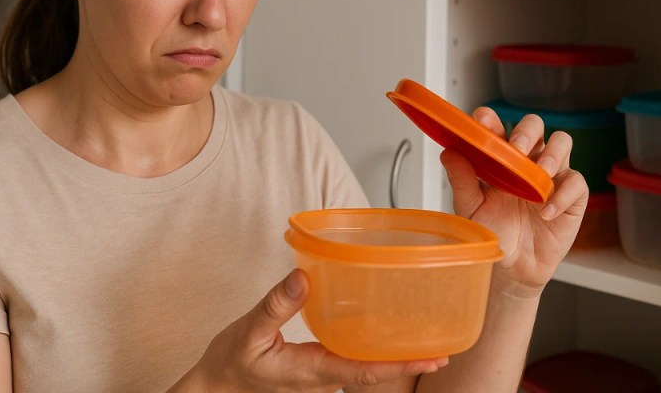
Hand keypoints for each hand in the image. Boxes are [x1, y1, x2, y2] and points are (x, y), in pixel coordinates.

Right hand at [179, 269, 447, 391]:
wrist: (216, 388)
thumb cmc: (231, 365)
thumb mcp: (248, 332)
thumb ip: (276, 306)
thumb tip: (303, 279)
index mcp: (312, 371)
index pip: (366, 371)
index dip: (402, 365)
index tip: (434, 358)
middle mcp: (323, 378)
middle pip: (375, 373)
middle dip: (409, 363)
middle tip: (444, 348)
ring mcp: (321, 377)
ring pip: (365, 369)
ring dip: (394, 358)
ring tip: (422, 339)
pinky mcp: (316, 370)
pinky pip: (352, 363)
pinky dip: (373, 351)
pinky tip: (381, 334)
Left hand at [440, 109, 588, 297]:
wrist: (513, 266)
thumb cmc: (493, 231)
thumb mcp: (471, 209)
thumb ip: (462, 181)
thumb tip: (448, 152)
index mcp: (500, 157)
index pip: (497, 127)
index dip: (491, 120)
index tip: (483, 122)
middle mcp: (528, 160)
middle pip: (535, 125)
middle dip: (526, 132)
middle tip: (517, 149)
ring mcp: (552, 175)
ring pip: (562, 142)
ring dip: (552, 153)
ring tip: (540, 174)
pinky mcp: (572, 196)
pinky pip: (576, 183)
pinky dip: (562, 195)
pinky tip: (545, 212)